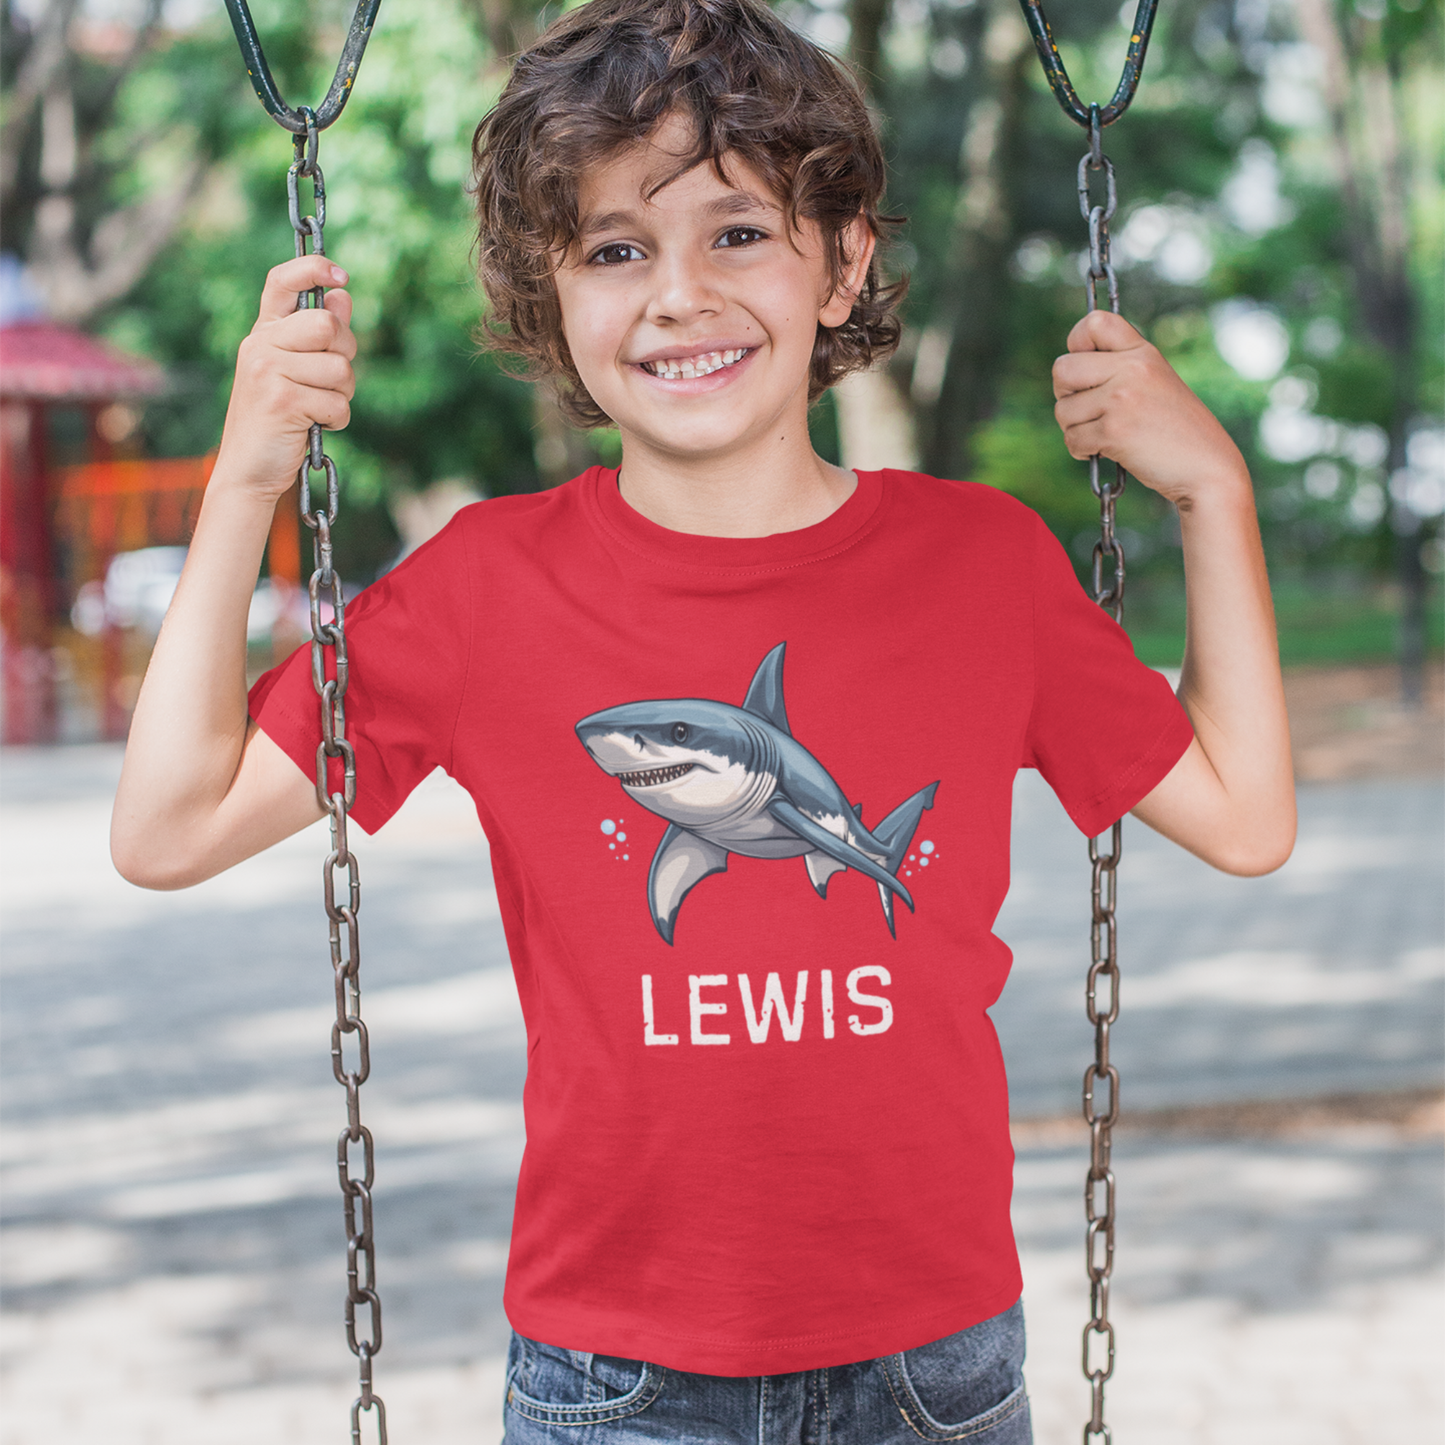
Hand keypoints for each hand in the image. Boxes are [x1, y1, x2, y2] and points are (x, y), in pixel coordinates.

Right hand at [215, 255, 356, 501]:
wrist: (248, 470)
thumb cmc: (277, 421)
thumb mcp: (294, 372)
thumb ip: (317, 336)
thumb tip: (342, 295)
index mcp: (263, 333)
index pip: (281, 281)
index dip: (313, 268)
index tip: (341, 276)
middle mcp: (260, 344)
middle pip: (328, 324)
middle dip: (344, 354)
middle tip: (330, 381)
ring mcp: (267, 370)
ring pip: (340, 367)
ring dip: (342, 394)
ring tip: (316, 409)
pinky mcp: (282, 400)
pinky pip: (338, 402)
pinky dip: (337, 420)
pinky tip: (315, 427)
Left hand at [1052, 310, 1247, 508]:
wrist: (1206, 467)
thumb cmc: (1176, 429)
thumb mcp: (1154, 382)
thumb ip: (1118, 369)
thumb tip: (1064, 370)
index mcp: (1142, 352)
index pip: (1094, 322)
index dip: (1076, 343)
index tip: (1085, 367)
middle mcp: (1132, 368)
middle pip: (1062, 368)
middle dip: (1066, 394)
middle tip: (1088, 409)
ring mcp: (1122, 398)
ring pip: (1063, 409)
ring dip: (1075, 428)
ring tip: (1106, 434)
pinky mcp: (1114, 431)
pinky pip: (1072, 438)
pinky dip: (1082, 450)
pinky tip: (1106, 450)